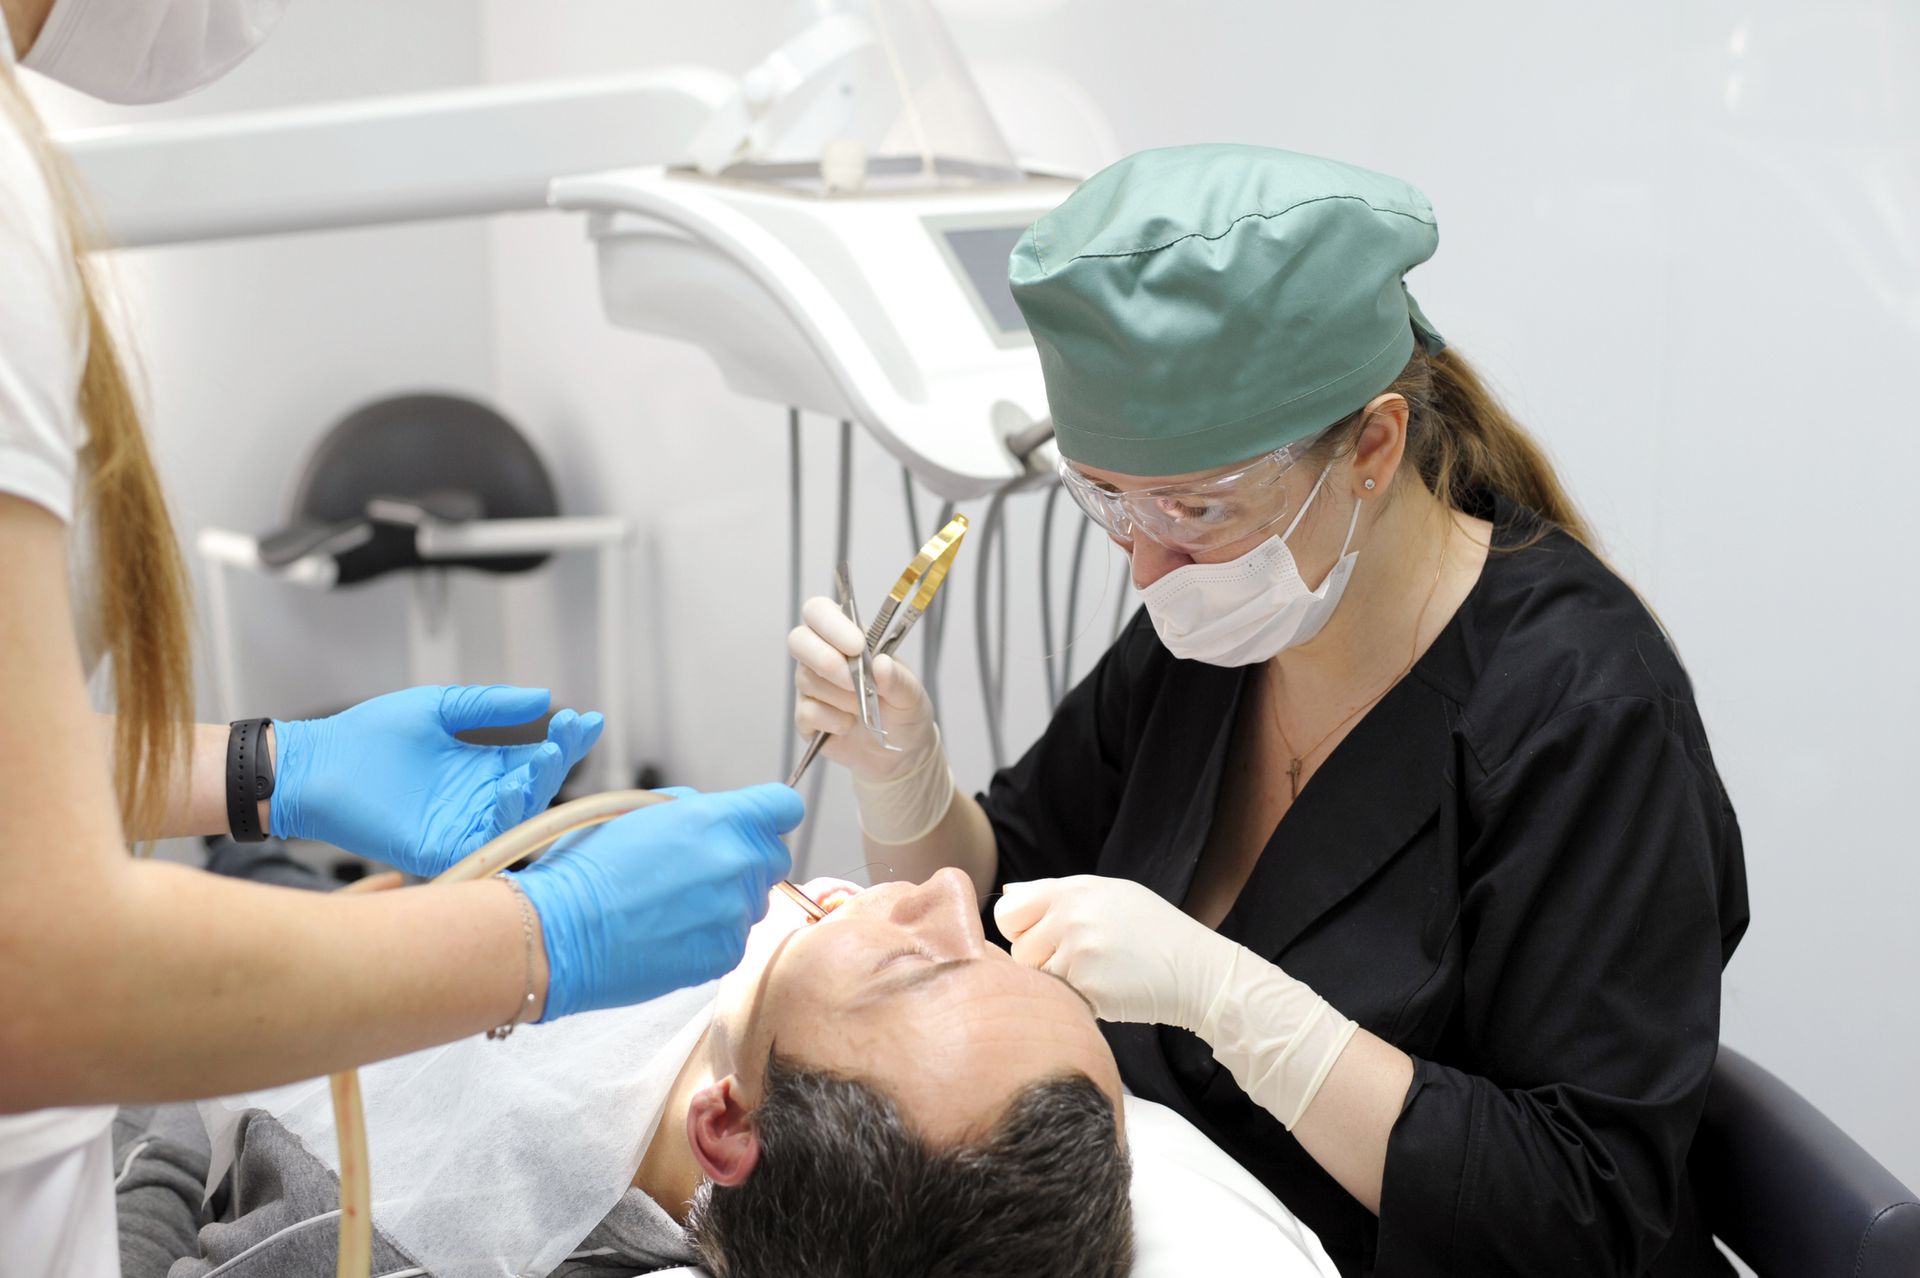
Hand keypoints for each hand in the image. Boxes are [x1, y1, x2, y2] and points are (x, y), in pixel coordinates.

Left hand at [270, 685, 603, 876]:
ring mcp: (463, 826)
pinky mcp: (441, 849)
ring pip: (517, 817)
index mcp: (483, 767)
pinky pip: (484, 843)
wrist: (316, 763)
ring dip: (536, 790)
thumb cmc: (368, 735)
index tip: (588, 721)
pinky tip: (510, 792)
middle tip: (565, 737)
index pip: (538, 758)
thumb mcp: (439, 708)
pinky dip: (502, 821)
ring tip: (541, 759)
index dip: (566, 742)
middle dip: (557, 762)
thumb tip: (543, 697)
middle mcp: (480, 799)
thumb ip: (489, 706)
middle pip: (536, 787)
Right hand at [515, 783, 802, 1019]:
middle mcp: (736, 862)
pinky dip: (711, 936)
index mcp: (717, 818)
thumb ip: (694, 809)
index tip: (756, 825)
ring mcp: (734, 912)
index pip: (784, 807)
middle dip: (747, 860)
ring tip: (673, 906)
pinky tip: (669, 933)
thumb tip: (719, 816)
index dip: (769, 815)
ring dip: (727, 901)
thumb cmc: (587, 869)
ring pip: (755, 902)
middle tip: (700, 871)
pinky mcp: (725, 954)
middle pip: (775, 858)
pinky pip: (735, 939)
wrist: (560, 934)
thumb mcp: (637, 811)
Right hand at [789, 595, 937, 784]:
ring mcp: (811, 686)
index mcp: (847, 637)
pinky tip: (849, 725)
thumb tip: (881, 665)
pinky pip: (806, 712)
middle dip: (826, 660)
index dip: (831, 624)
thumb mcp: (912, 694)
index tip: (856, 646)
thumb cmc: (904, 710)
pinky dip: (832, 721)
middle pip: (798, 640)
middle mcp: (822, 656)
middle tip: (854, 682)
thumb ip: (898, 679)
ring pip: (806, 679)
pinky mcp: (806, 717)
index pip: (819, 611)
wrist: (900, 751)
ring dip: (841, 697)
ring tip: (864, 708)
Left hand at [995, 875, 1239, 1028]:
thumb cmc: (1151, 931)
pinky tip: (1108, 991)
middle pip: (1019, 951)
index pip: (1008, 912)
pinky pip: (1060, 1000)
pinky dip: (1078, 1001)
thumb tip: (1008, 892)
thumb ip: (1054, 893)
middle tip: (1080, 962)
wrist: (1197, 969)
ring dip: (1060, 984)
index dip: (1020, 931)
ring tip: (1097, 975)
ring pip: (1037, 979)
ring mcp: (1079, 951)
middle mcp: (1071, 915)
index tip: (1044, 940)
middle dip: (1041, 962)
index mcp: (1072, 889)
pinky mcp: (1088, 986)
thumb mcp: (1109, 894)